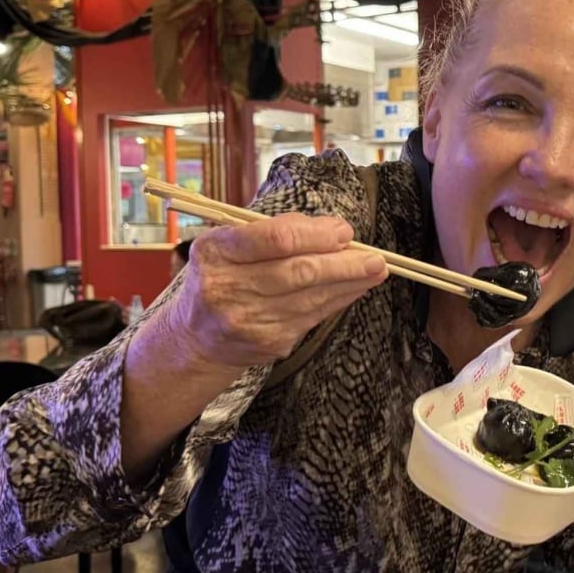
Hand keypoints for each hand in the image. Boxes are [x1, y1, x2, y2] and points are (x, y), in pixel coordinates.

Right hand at [165, 214, 388, 369]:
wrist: (197, 338)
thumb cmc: (222, 277)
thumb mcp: (230, 244)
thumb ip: (275, 231)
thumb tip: (331, 229)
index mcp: (216, 252)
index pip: (274, 240)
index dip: (315, 235)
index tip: (342, 230)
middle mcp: (228, 288)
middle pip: (298, 272)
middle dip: (342, 262)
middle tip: (374, 255)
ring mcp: (248, 320)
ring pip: (311, 297)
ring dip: (349, 282)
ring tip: (376, 269)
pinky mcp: (269, 343)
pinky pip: (313, 316)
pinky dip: (339, 300)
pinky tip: (356, 288)